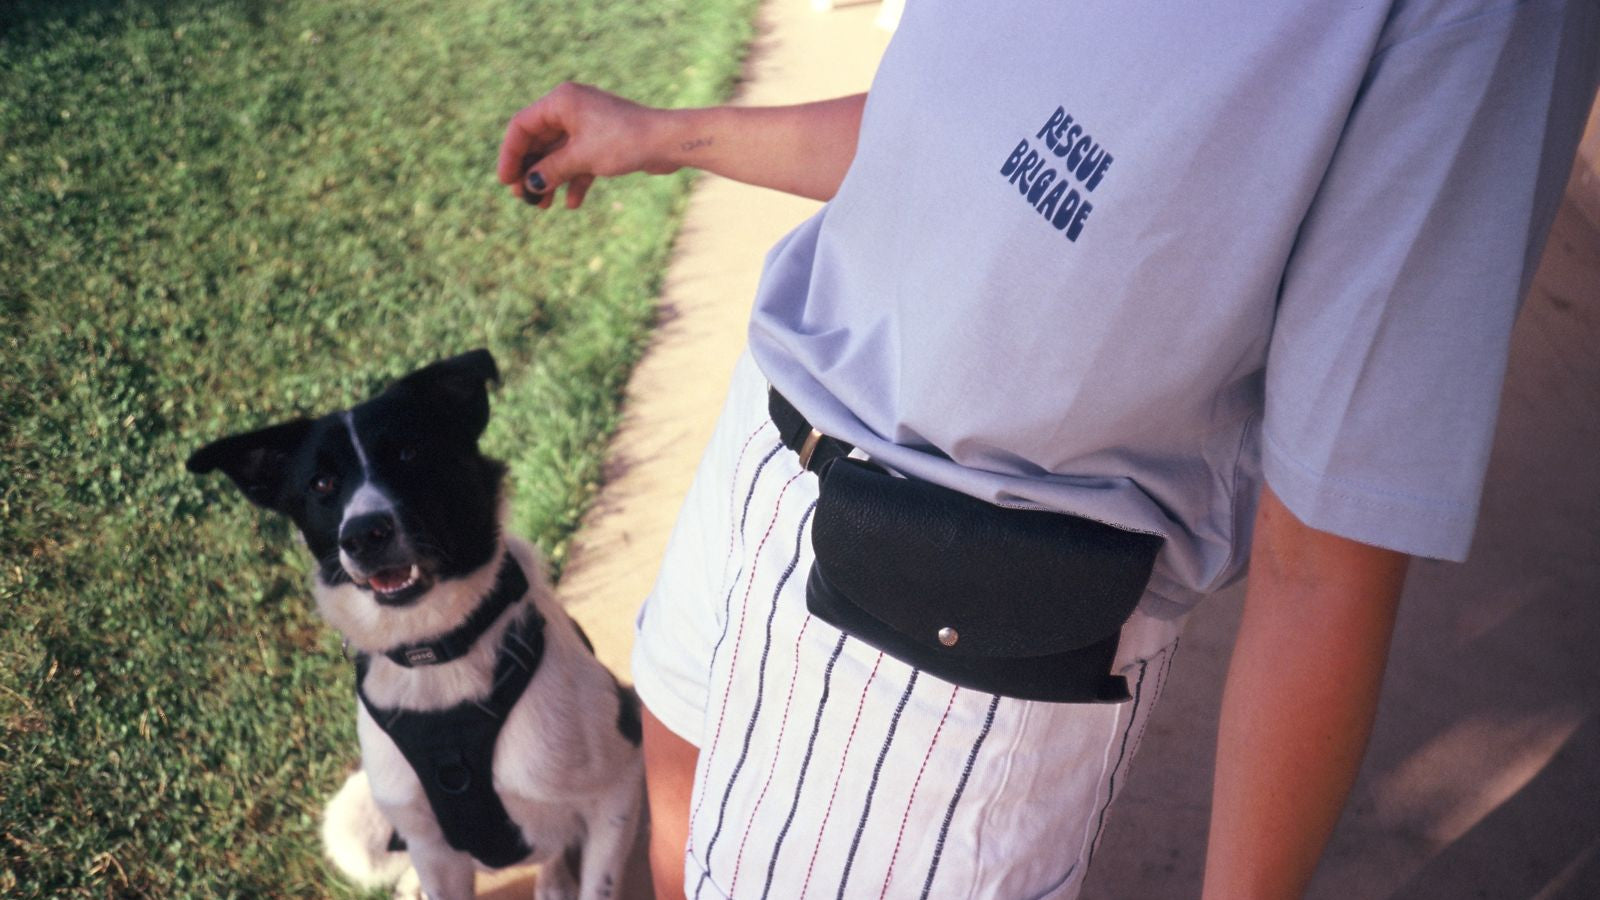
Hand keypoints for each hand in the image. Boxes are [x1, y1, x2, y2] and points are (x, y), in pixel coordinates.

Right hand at [496, 82, 675, 210]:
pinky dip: (574, 180)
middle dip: (531, 171)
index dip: (510, 154)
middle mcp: (572, 109)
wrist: (669, 142)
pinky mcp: (603, 141)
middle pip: (539, 141)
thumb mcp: (581, 158)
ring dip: (550, 180)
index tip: (505, 181)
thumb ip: (551, 170)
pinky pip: (580, 161)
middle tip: (523, 197)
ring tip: (543, 206)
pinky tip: (573, 204)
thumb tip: (529, 184)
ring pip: (559, 154)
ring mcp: (588, 125)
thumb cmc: (625, 141)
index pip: (522, 126)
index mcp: (561, 101)